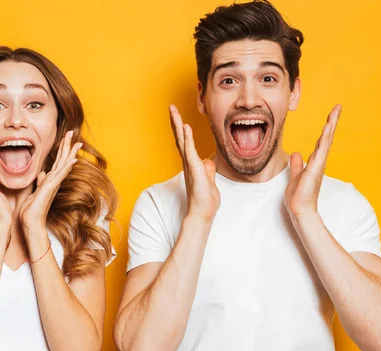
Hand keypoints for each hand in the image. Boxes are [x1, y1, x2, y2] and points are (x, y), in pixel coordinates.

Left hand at [19, 130, 80, 236]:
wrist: (31, 222)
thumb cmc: (31, 210)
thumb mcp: (35, 191)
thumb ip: (40, 181)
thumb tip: (42, 173)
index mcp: (50, 180)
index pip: (58, 161)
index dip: (62, 149)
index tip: (66, 137)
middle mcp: (54, 181)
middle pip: (63, 159)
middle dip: (67, 145)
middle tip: (72, 132)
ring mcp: (54, 185)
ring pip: (64, 165)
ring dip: (70, 153)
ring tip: (77, 142)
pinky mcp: (51, 188)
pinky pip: (60, 175)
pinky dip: (67, 167)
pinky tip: (73, 159)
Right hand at [169, 105, 219, 220]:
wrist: (203, 214)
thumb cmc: (205, 201)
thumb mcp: (210, 182)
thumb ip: (208, 171)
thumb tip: (208, 161)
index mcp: (191, 165)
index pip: (185, 143)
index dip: (181, 129)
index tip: (178, 117)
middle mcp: (187, 163)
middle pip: (179, 138)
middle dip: (175, 122)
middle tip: (171, 107)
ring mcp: (189, 166)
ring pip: (182, 141)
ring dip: (178, 125)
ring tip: (173, 111)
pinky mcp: (193, 169)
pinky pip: (190, 151)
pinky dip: (187, 138)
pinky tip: (185, 127)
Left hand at [284, 105, 341, 221]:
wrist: (300, 210)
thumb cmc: (298, 196)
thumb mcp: (294, 176)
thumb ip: (296, 165)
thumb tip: (296, 153)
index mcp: (314, 162)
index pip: (321, 141)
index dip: (326, 128)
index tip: (331, 115)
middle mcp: (319, 162)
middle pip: (327, 138)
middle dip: (332, 122)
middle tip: (338, 107)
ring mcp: (318, 166)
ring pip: (325, 142)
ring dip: (330, 127)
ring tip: (334, 113)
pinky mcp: (314, 171)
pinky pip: (319, 152)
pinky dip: (324, 141)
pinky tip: (326, 131)